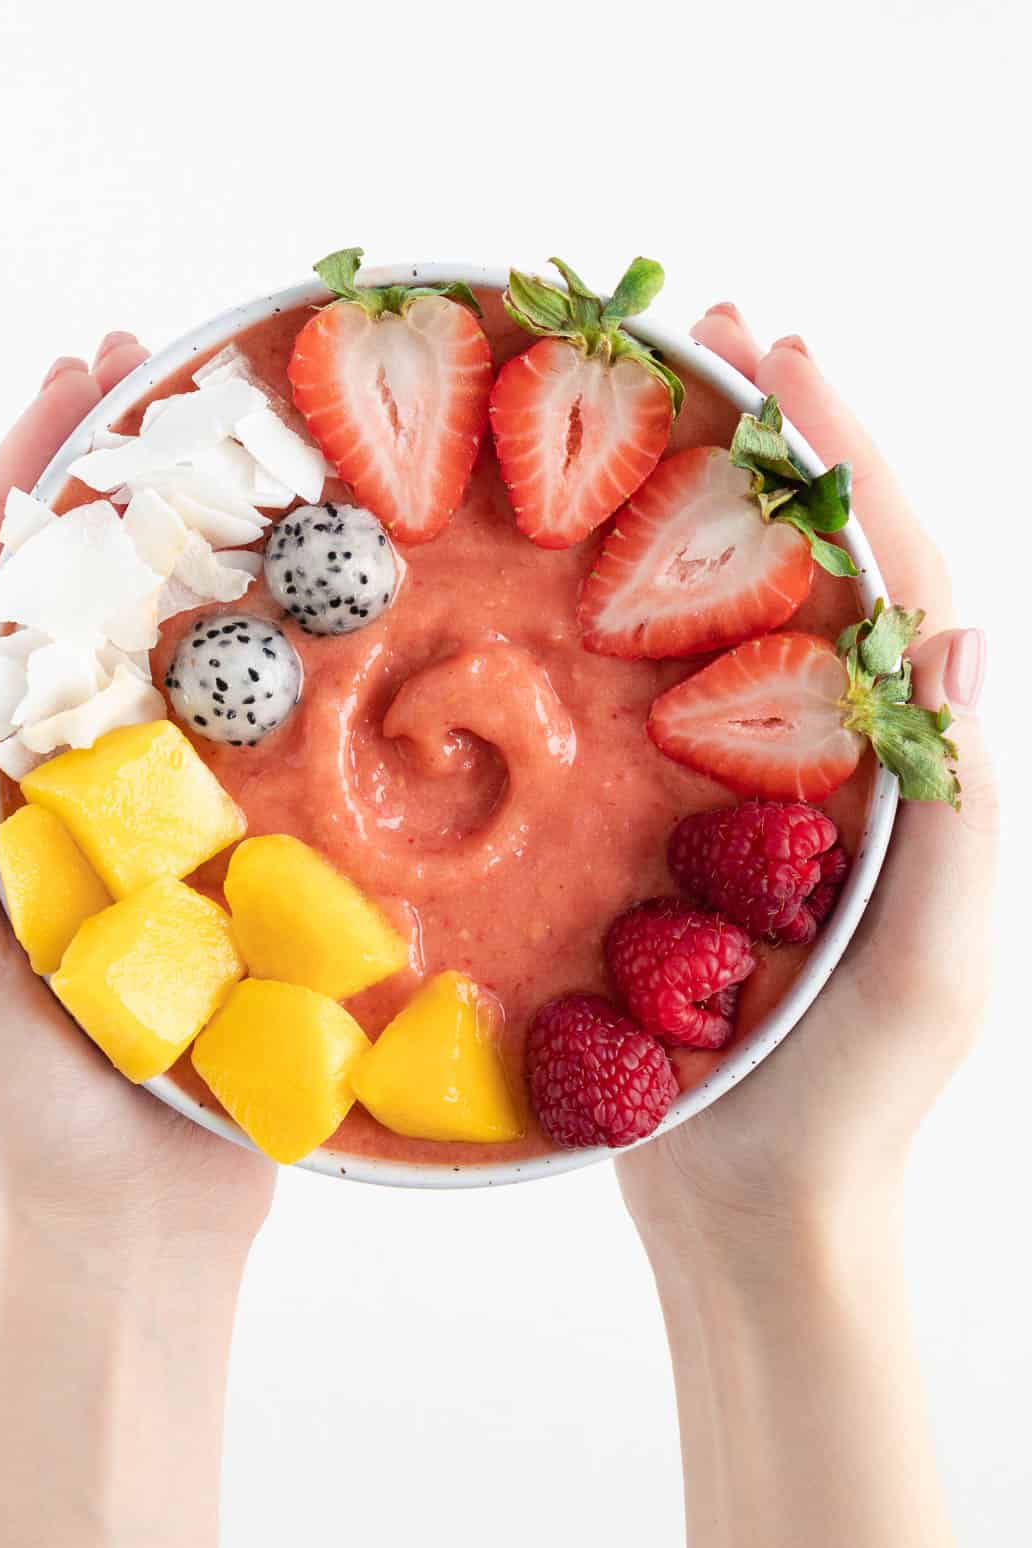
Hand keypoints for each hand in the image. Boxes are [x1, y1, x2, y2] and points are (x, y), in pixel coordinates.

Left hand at [0, 336, 274, 1250]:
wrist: (123, 1226)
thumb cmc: (8, 1093)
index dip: (28, 480)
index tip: (78, 378)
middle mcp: (73, 781)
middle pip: (95, 597)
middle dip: (118, 475)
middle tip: (160, 366)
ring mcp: (169, 821)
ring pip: (189, 658)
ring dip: (211, 547)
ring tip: (250, 444)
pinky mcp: (254, 869)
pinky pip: (272, 749)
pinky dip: (292, 666)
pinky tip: (331, 603)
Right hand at [619, 309, 997, 1264]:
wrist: (763, 1212)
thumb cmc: (854, 1096)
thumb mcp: (937, 959)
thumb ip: (966, 808)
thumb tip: (965, 622)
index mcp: (924, 768)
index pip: (898, 574)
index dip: (843, 457)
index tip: (778, 355)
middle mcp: (852, 757)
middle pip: (825, 563)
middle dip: (778, 442)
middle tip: (706, 335)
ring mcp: (766, 790)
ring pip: (742, 615)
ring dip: (703, 502)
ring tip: (644, 407)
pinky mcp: (687, 833)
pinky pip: (665, 701)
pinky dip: (634, 611)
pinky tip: (580, 566)